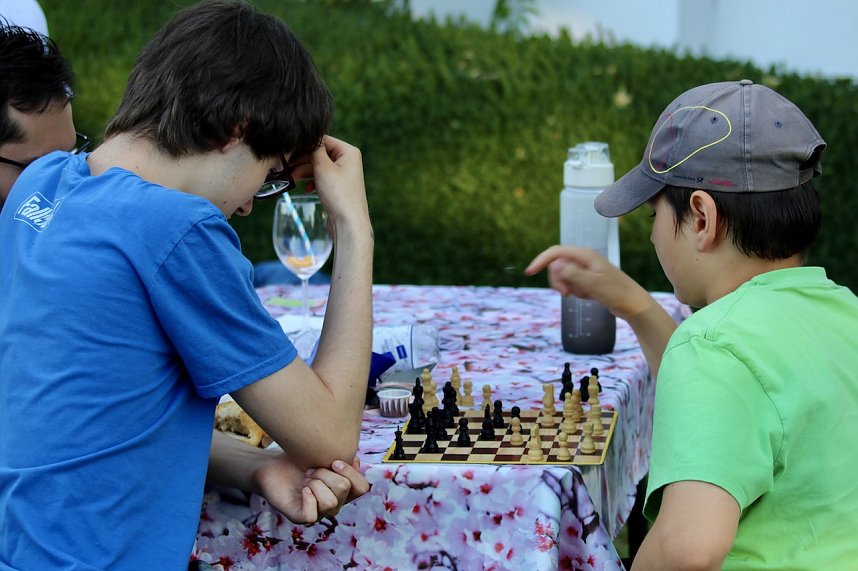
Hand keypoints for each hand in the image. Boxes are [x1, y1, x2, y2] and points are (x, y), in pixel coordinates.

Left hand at [252, 454, 369, 523]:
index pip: (362, 488)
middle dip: (325, 473)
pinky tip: (302, 490)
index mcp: (343, 491)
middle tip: (311, 470)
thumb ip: (342, 457)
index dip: (351, 473)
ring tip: (305, 479)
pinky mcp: (300, 517)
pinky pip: (312, 515)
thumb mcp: (323, 455)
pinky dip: (308, 498)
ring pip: (330, 502)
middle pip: (344, 488)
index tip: (334, 461)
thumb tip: (355, 461)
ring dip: (315, 484)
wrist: (272, 466)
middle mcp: (335, 504)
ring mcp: (319, 513)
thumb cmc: (299, 460)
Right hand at [291, 135, 369, 233]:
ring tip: (292, 178)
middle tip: (286, 167)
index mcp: (348, 152)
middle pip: (319, 153)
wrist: (349, 223)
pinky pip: (322, 178)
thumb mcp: (323, 167)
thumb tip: (308, 140)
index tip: (289, 151)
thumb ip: (314, 150)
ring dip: (304, 172)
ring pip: (319, 167)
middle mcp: (348, 161)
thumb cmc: (339, 195)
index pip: (322, 140)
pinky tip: (307, 189)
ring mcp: (343, 174)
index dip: (304, 145)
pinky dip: (313, 181)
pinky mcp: (338, 187)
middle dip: (302, 161)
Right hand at [525, 245, 649, 318]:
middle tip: (565, 294)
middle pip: (556, 265)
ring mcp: (585, 269)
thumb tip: (555, 266)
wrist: (633, 304)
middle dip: (556, 280)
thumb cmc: (617, 292)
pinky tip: (586, 296)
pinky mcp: (586, 279)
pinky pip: (570, 283)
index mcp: (585, 255)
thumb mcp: (593, 284)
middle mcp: (584, 259)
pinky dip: (573, 291)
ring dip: (565, 287)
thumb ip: (573, 274)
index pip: (556, 252)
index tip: (529, 272)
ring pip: (562, 276)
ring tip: (579, 295)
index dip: (541, 260)